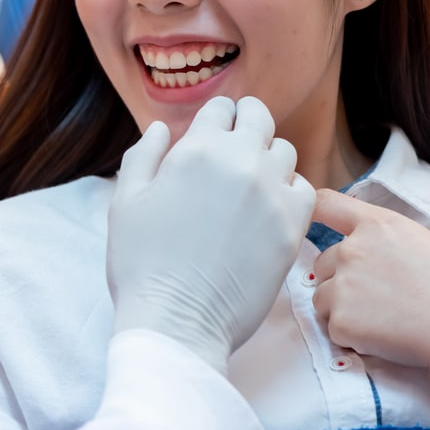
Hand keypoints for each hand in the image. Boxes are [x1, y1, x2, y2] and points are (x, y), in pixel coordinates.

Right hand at [108, 96, 314, 374]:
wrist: (176, 320)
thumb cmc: (141, 263)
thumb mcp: (125, 201)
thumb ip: (144, 156)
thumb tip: (163, 128)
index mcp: (198, 150)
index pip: (221, 109)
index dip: (215, 118)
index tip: (212, 132)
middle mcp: (241, 162)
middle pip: (259, 118)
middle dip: (246, 122)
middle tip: (237, 140)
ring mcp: (271, 193)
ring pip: (284, 151)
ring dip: (267, 157)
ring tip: (250, 180)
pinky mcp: (292, 227)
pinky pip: (304, 190)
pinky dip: (289, 191)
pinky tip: (269, 208)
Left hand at [312, 189, 429, 373]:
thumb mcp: (420, 243)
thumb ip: (381, 241)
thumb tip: (353, 252)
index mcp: (376, 225)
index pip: (325, 203)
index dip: (311, 210)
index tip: (303, 218)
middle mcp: (352, 249)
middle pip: (323, 264)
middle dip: (341, 281)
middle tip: (381, 298)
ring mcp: (343, 284)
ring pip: (323, 299)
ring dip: (343, 310)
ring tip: (387, 318)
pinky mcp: (341, 319)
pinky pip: (334, 330)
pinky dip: (353, 338)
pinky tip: (385, 336)